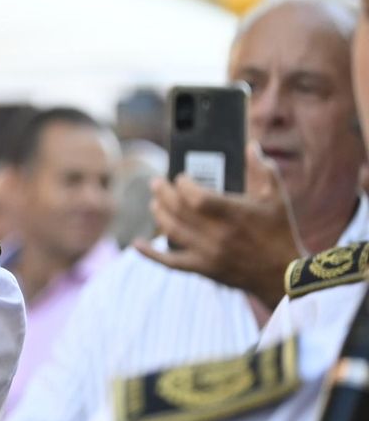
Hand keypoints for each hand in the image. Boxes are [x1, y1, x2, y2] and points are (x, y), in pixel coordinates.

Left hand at [134, 144, 301, 308]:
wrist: (282, 274)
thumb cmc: (279, 232)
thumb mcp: (276, 198)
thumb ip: (262, 170)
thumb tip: (250, 145)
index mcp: (233, 214)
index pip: (196, 197)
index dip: (183, 185)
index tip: (181, 177)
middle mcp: (217, 234)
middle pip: (178, 210)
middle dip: (163, 193)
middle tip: (156, 183)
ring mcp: (207, 253)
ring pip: (171, 231)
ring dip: (158, 214)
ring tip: (154, 202)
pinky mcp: (202, 268)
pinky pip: (170, 262)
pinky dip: (150, 254)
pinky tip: (137, 244)